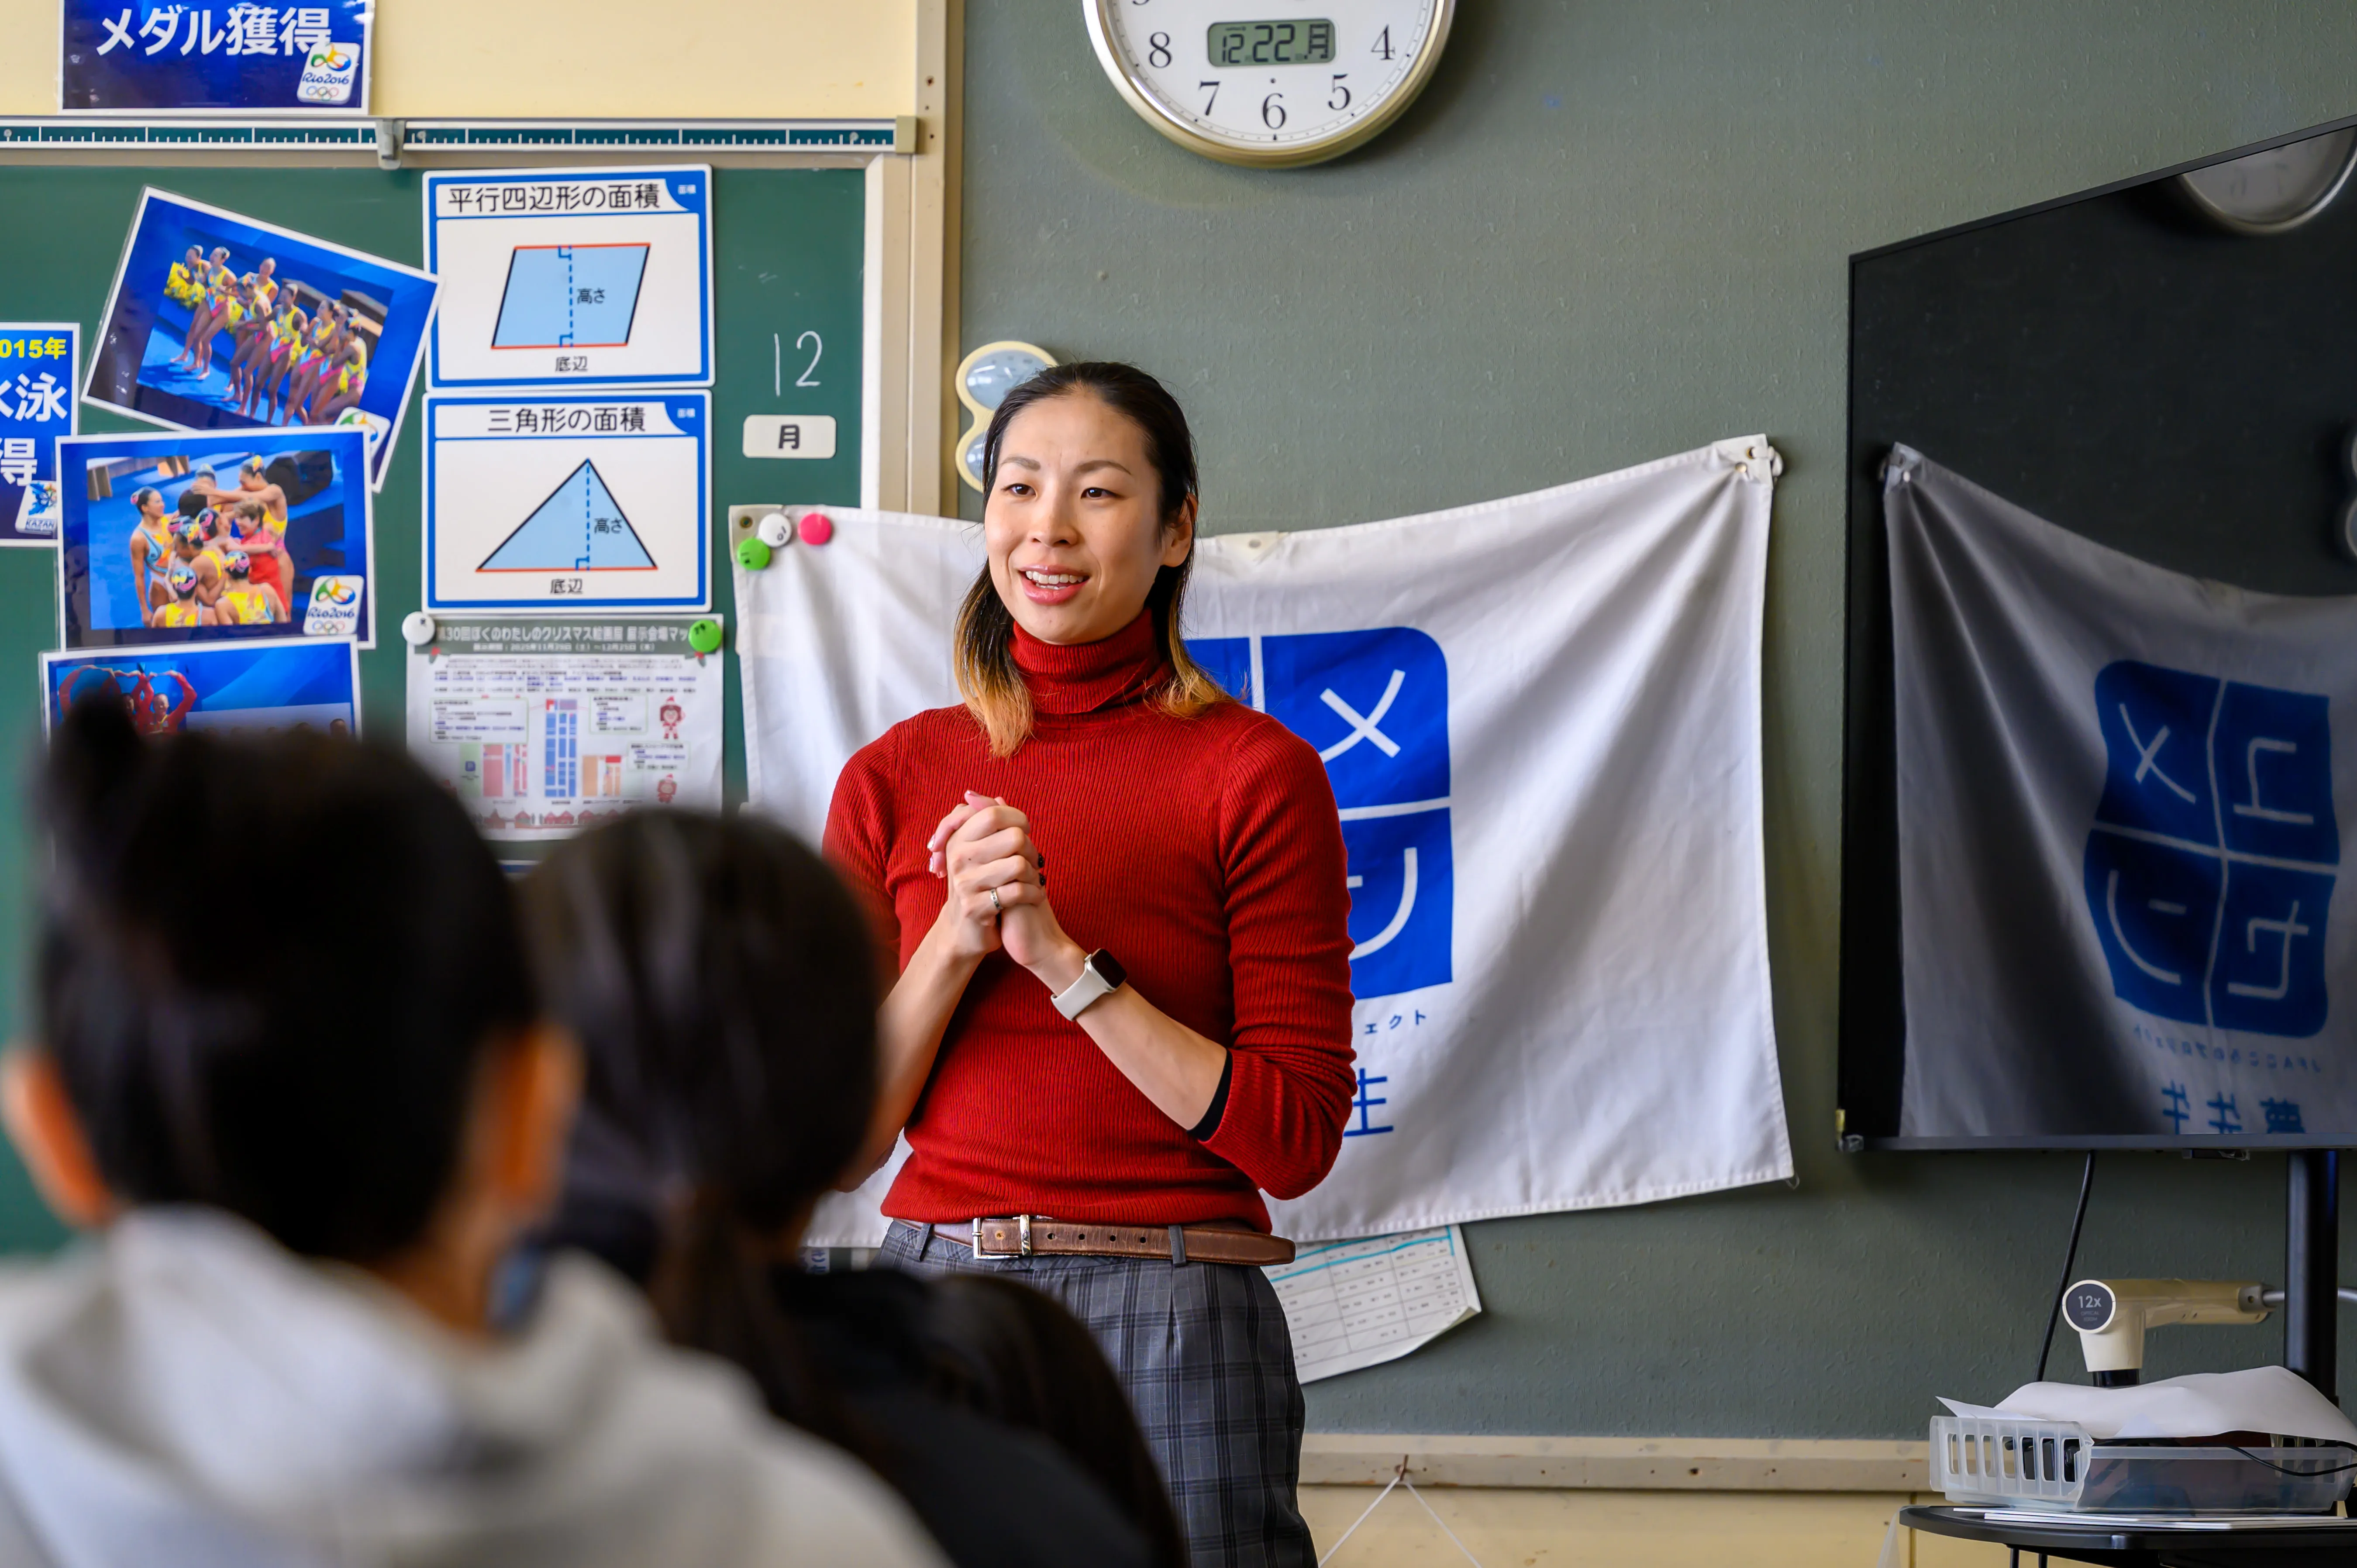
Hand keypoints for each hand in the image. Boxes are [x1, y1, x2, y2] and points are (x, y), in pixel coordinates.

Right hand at [925, 792, 1050, 964]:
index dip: (1018, 820)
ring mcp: (965, 883)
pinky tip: (1035, 896)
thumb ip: (981, 823)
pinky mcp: (975, 908)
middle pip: (1013, 837)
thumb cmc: (977, 885)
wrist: (963, 930)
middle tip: (1032, 861)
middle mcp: (957, 858)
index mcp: (958, 839)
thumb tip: (982, 795)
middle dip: (1031, 850)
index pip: (994, 814)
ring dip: (1034, 875)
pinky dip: (1034, 894)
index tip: (1024, 833)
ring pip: (1018, 865)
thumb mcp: (975, 852)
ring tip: (1033, 880)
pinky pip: (1017, 893)